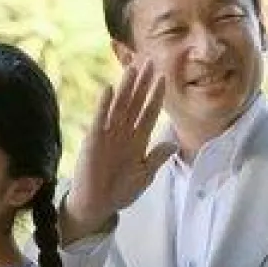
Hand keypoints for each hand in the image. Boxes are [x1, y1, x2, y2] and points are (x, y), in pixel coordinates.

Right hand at [63, 60, 171, 241]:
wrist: (97, 205)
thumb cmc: (118, 192)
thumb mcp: (144, 176)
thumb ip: (156, 158)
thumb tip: (174, 143)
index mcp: (137, 141)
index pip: (149, 113)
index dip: (156, 96)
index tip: (164, 78)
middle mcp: (123, 133)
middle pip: (135, 103)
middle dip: (143, 83)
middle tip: (150, 61)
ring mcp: (108, 135)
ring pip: (120, 106)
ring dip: (127, 87)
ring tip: (133, 68)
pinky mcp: (94, 141)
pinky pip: (100, 120)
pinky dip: (104, 105)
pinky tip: (110, 90)